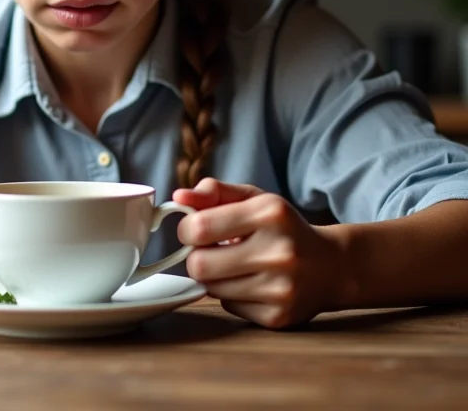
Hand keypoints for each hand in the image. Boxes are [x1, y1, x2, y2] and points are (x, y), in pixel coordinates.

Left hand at [173, 178, 345, 328]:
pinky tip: (250, 282)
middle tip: (211, 249)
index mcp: (270, 214)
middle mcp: (279, 252)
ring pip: (211, 289)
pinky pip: (229, 307)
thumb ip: (214, 191)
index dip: (187, 229)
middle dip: (197, 256)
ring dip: (213, 276)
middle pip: (199, 265)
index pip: (200, 227)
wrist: (331, 266)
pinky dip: (231, 295)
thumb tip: (178, 197)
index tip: (195, 228)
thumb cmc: (282, 226)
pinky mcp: (278, 317)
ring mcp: (281, 288)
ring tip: (233, 264)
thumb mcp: (253, 199)